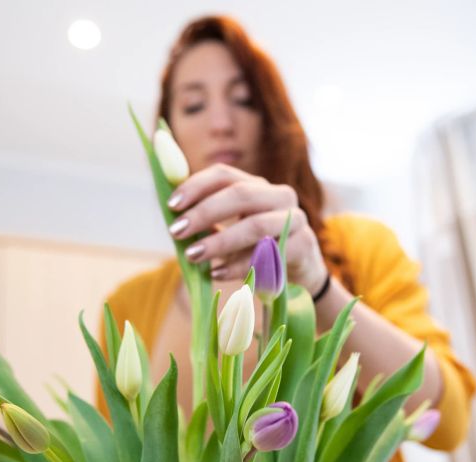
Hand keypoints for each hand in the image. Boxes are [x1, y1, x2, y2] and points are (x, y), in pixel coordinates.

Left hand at [166, 164, 328, 295]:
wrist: (299, 272)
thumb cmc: (255, 249)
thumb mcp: (232, 230)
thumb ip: (207, 221)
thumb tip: (172, 216)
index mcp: (257, 185)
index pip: (224, 174)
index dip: (196, 185)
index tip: (171, 205)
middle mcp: (279, 195)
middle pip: (240, 194)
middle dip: (204, 213)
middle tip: (176, 232)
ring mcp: (295, 218)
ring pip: (254, 225)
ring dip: (219, 241)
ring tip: (193, 256)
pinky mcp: (304, 245)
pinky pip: (267, 255)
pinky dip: (239, 265)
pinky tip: (217, 273)